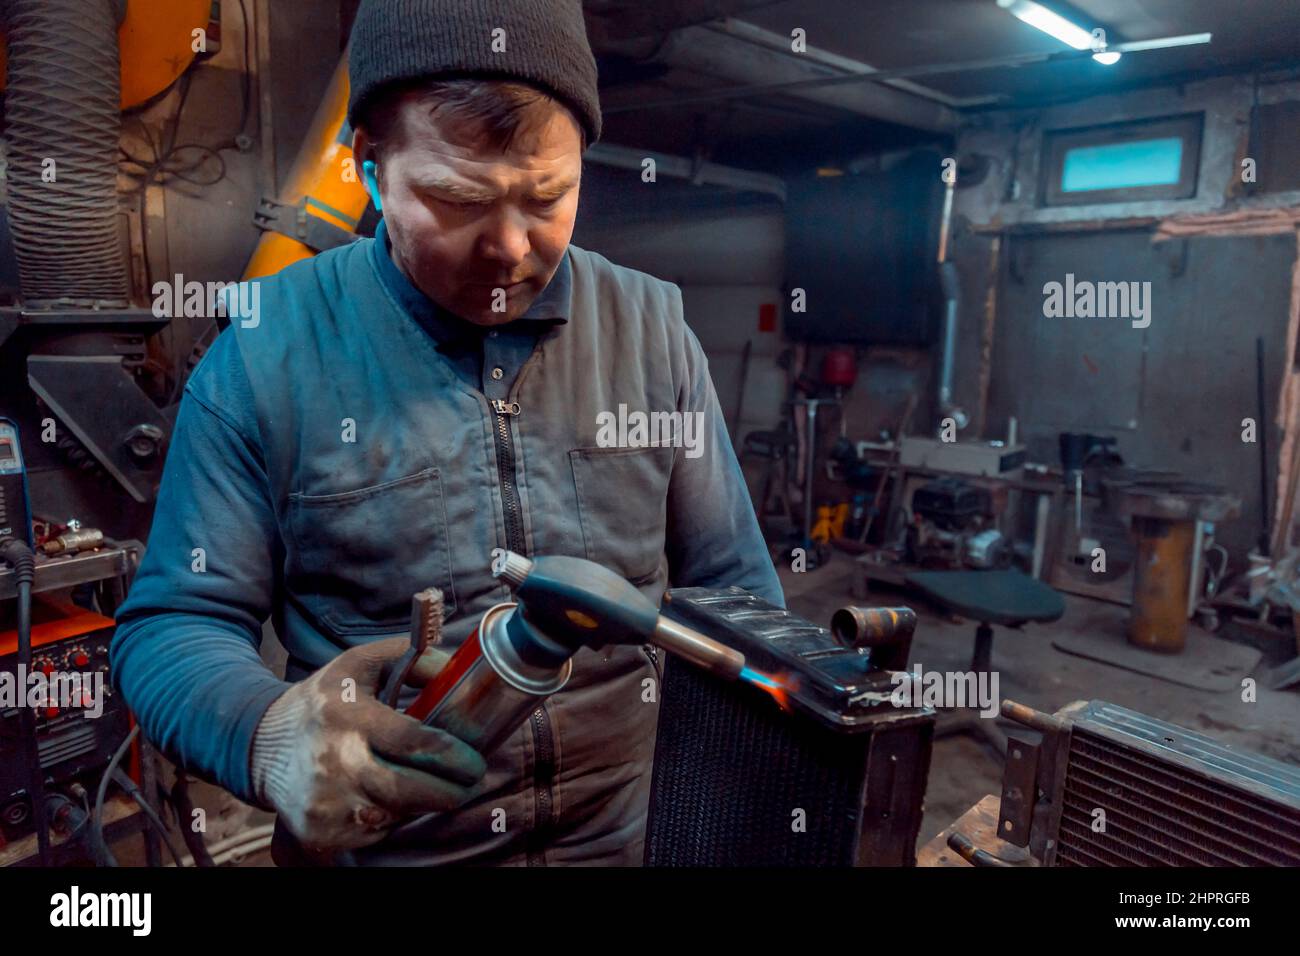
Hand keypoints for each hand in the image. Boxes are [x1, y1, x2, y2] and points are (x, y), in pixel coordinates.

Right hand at [250, 636, 485, 851]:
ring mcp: (327, 803)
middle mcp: (336, 764)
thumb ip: (410, 658)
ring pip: (399, 814)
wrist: (259, 747)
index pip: (414, 743)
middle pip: (412, 791)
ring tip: (427, 782)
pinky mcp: (321, 832)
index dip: (454, 756)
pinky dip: (393, 816)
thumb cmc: (321, 703)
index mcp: (348, 718)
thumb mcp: (358, 664)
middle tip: (469, 780)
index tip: (473, 760)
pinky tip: (387, 795)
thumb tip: (453, 669)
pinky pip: (378, 830)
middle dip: (452, 790)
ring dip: (423, 802)